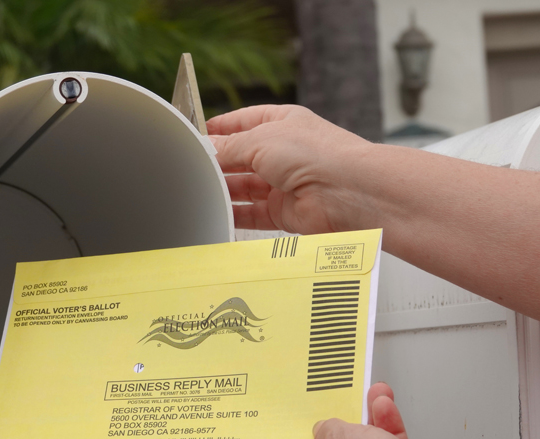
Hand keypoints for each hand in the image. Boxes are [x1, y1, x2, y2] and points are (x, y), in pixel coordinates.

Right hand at [206, 105, 372, 234]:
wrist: (347, 191)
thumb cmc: (316, 153)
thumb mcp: (260, 139)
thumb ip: (229, 146)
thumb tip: (206, 148)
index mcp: (282, 123)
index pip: (245, 122)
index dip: (222, 128)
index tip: (198, 134)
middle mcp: (284, 152)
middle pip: (241, 157)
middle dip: (219, 162)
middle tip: (192, 167)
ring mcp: (284, 183)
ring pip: (245, 187)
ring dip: (224, 189)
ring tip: (200, 191)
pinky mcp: (284, 211)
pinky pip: (252, 214)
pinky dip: (235, 214)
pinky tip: (216, 212)